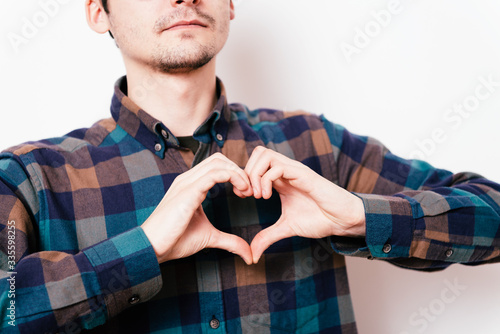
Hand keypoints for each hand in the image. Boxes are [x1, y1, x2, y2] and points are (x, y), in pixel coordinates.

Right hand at [141, 153, 253, 264]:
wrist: (152, 247)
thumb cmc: (175, 240)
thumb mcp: (209, 238)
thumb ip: (230, 241)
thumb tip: (248, 254)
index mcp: (191, 185)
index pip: (217, 166)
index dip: (235, 175)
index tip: (246, 193)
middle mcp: (188, 179)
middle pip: (219, 159)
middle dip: (239, 170)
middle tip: (249, 190)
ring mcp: (187, 183)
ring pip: (218, 163)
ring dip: (238, 174)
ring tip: (247, 191)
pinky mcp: (188, 191)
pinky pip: (214, 174)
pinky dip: (233, 177)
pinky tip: (241, 191)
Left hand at [245, 146, 365, 263]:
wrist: (342, 220)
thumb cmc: (320, 219)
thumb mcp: (287, 228)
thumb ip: (268, 236)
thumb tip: (253, 254)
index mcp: (281, 179)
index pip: (255, 164)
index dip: (244, 177)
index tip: (242, 196)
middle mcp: (286, 171)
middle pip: (258, 152)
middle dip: (246, 172)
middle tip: (248, 194)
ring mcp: (294, 171)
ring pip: (265, 154)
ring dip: (255, 174)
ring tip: (259, 195)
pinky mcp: (303, 175)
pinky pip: (279, 167)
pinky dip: (266, 180)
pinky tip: (268, 197)